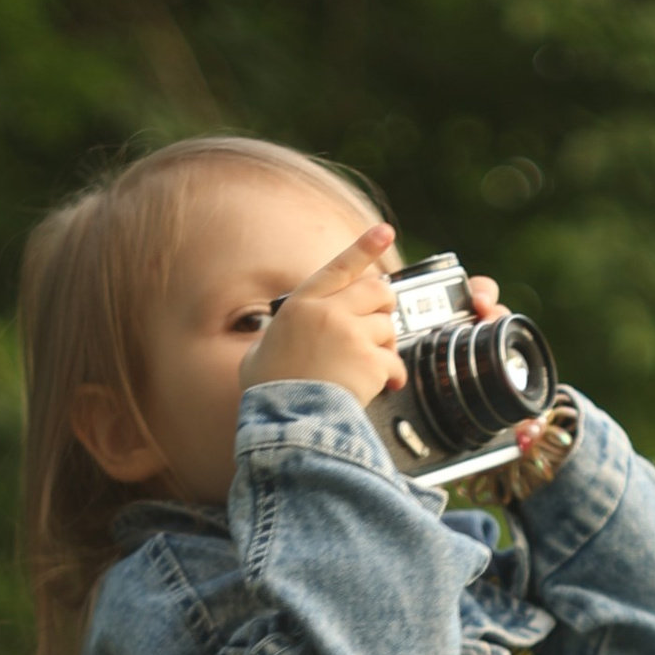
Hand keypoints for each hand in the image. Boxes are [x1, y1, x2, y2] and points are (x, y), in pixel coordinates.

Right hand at [248, 222, 406, 407]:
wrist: (287, 423)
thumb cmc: (269, 393)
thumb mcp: (259, 353)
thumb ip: (275, 336)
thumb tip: (275, 340)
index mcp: (301, 305)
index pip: (339, 266)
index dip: (365, 246)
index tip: (384, 231)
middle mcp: (329, 313)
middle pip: (376, 290)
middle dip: (384, 304)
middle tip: (380, 322)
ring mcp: (352, 335)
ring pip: (387, 326)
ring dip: (384, 345)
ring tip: (371, 366)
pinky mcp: (370, 361)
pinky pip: (394, 361)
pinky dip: (393, 375)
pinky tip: (386, 385)